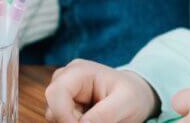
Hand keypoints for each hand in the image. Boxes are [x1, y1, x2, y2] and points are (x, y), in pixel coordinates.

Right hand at [45, 59, 160, 122]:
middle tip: (96, 122)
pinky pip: (61, 121)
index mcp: (79, 71)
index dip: (63, 116)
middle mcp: (66, 79)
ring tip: (98, 119)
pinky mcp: (65, 104)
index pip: (56, 93)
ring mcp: (64, 92)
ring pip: (55, 117)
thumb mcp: (125, 104)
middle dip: (71, 121)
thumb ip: (104, 115)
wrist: (136, 96)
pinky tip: (92, 120)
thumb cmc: (132, 95)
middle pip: (53, 108)